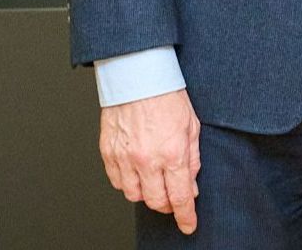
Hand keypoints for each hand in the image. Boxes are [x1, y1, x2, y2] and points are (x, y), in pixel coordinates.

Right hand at [100, 89, 200, 234]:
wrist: (138, 77)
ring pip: (134, 195)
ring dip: (146, 193)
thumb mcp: (192, 127)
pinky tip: (136, 172)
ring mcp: (125, 157)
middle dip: (167, 205)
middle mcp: (147, 159)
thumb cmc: (166, 96)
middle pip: (156, 201)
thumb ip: (193, 159)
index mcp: (172, 153)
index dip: (185, 216)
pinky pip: (117, 181)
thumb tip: (191, 185)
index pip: (179, 197)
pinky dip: (127, 182)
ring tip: (153, 180)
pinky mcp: (108, 152)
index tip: (188, 225)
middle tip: (172, 198)